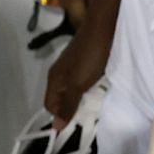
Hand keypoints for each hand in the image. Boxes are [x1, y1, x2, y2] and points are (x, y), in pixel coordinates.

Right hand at [44, 7, 112, 129]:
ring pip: (72, 90)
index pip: (50, 106)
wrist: (104, 27)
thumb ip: (67, 105)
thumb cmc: (90, 56)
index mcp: (54, 79)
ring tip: (95, 99)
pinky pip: (82, 81)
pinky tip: (99, 86)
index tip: (77, 118)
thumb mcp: (78, 84)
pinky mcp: (83, 62)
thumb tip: (55, 127)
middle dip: (72, 107)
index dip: (61, 115)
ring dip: (82, 97)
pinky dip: (89, 86)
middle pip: (61, 99)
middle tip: (88, 110)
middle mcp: (59, 73)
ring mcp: (71, 66)